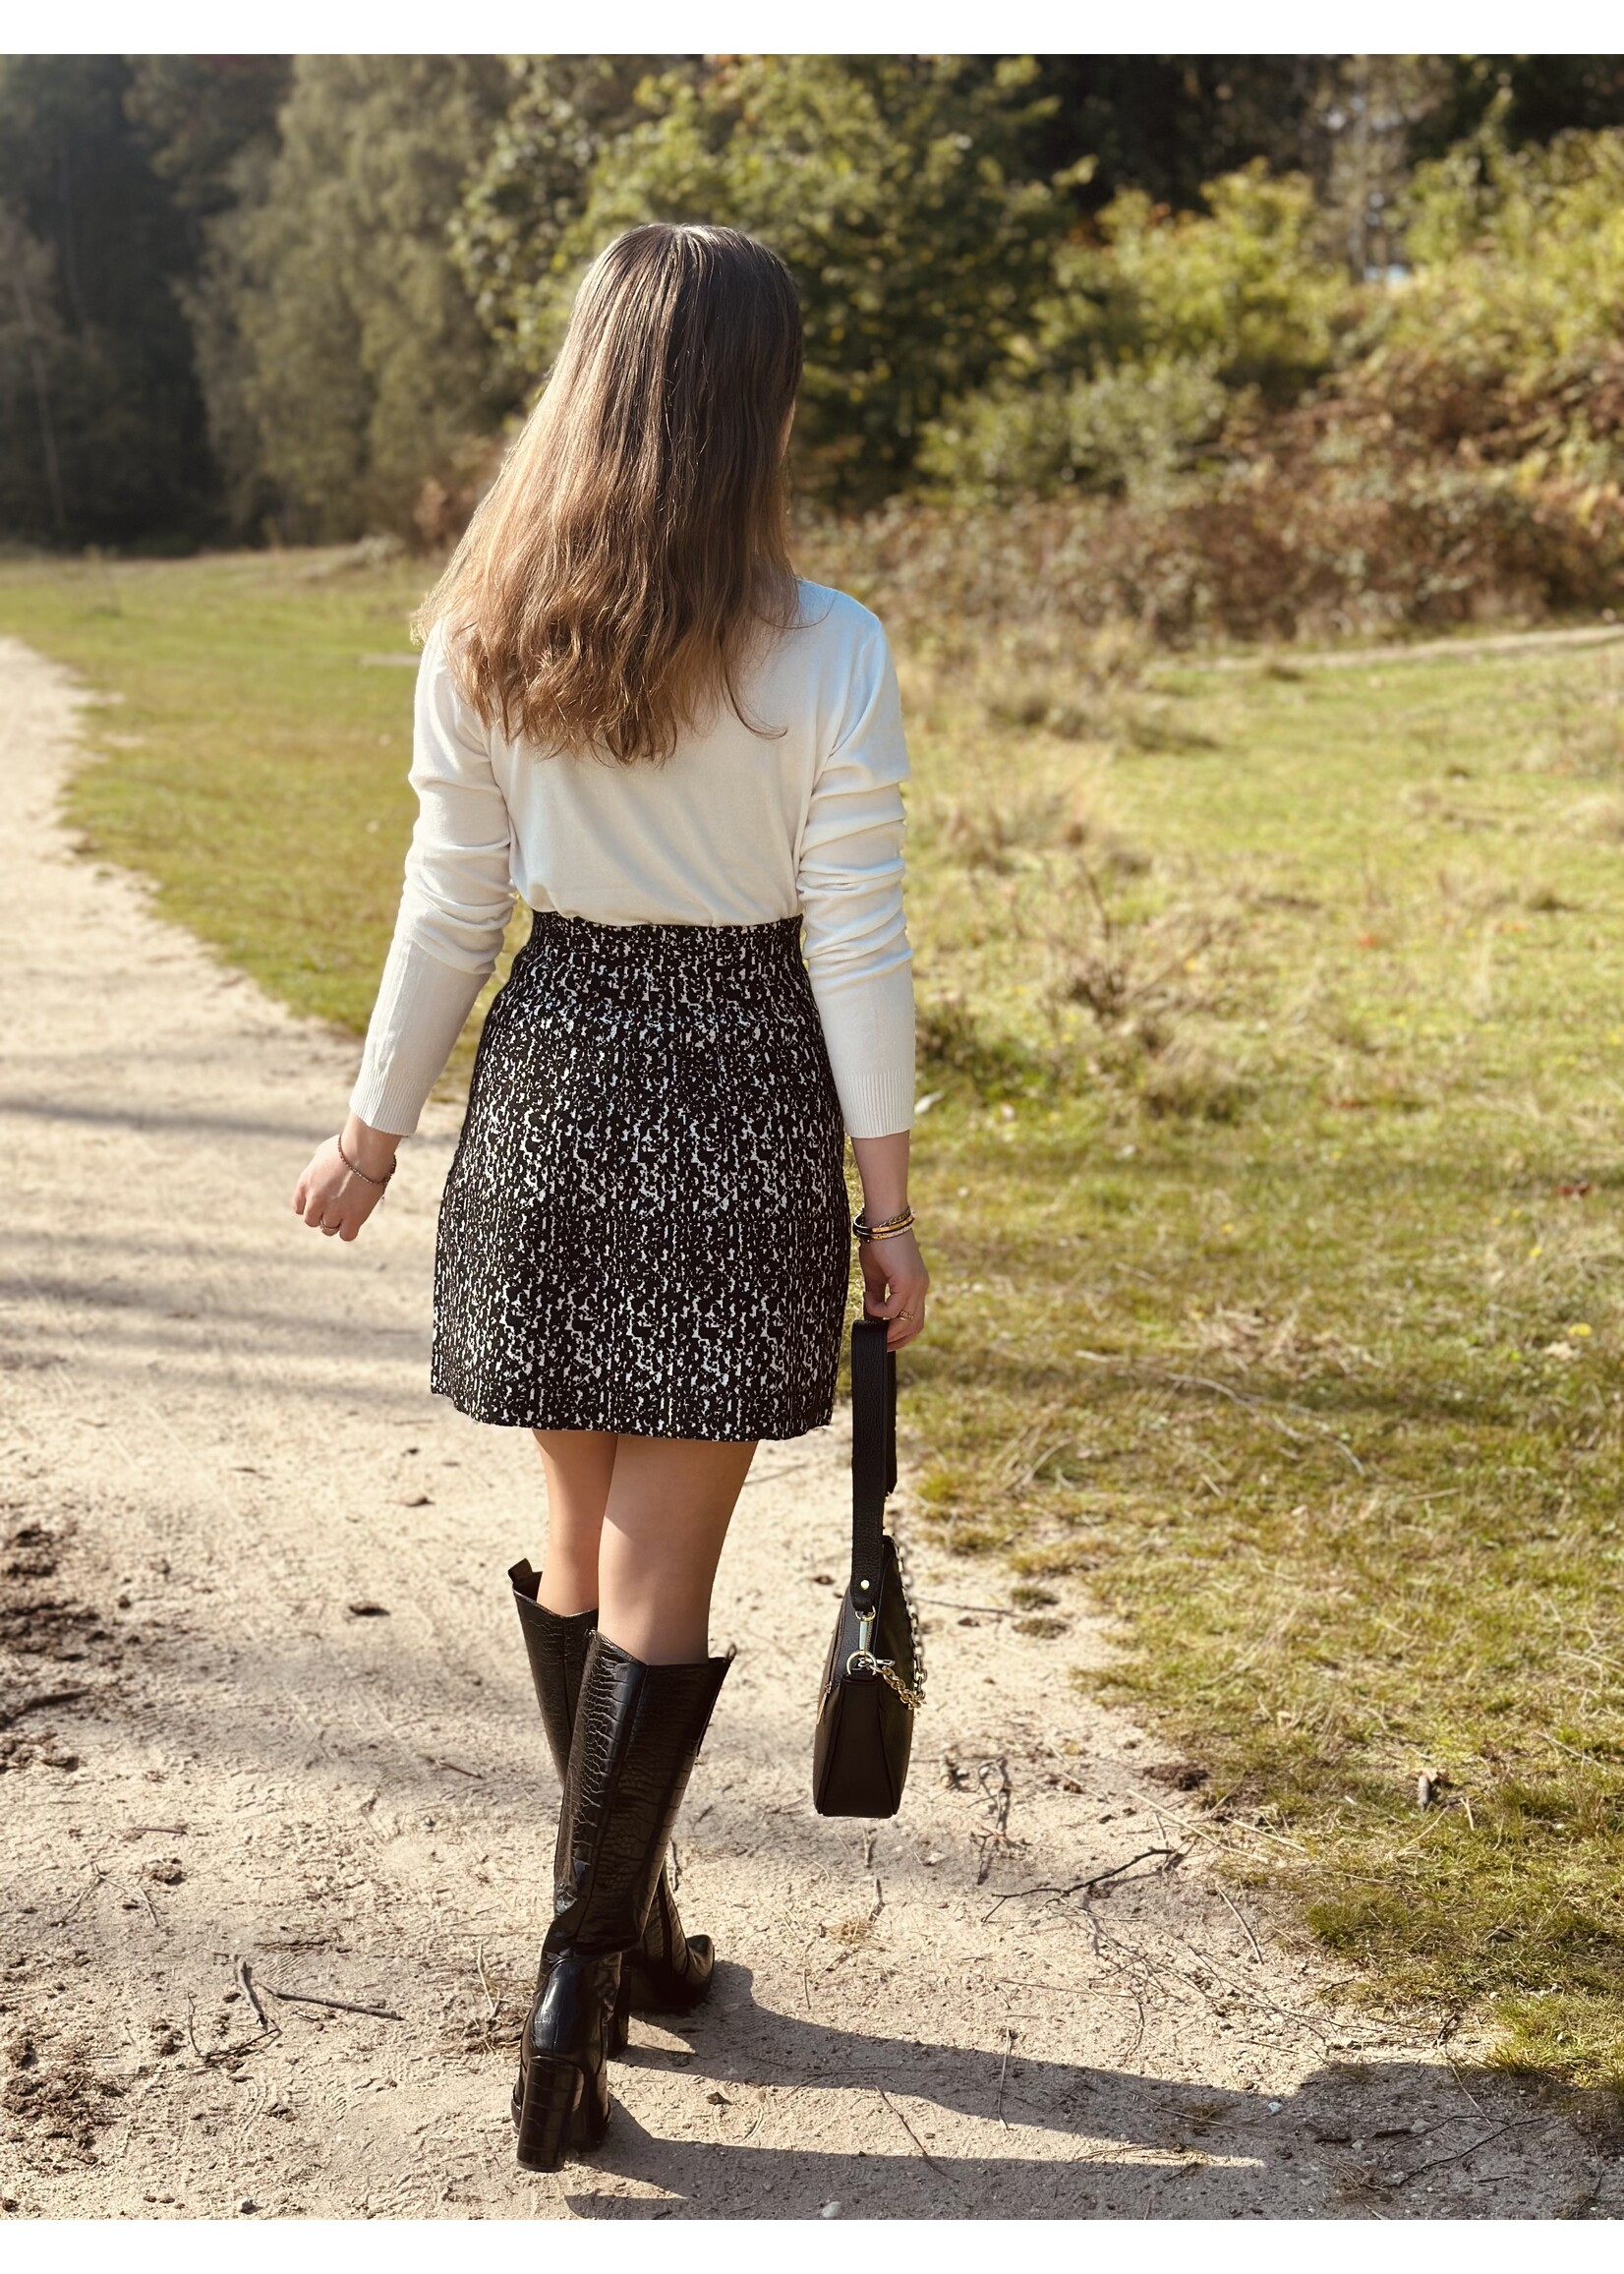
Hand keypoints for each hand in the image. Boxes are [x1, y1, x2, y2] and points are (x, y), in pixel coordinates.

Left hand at [291, 1123, 397, 1242]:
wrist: (364, 1150)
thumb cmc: (348, 1145)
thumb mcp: (323, 1152)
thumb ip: (318, 1165)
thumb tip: (323, 1166)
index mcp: (305, 1184)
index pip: (299, 1208)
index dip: (311, 1206)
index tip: (322, 1202)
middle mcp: (316, 1199)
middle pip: (311, 1221)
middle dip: (323, 1215)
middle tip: (337, 1207)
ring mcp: (334, 1210)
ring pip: (328, 1229)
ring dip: (337, 1222)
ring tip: (349, 1209)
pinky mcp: (353, 1217)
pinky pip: (346, 1235)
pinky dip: (349, 1230)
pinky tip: (356, 1219)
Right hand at [859, 1227, 928, 1350]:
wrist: (883, 1221)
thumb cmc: (878, 1244)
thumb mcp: (876, 1277)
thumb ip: (877, 1298)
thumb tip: (872, 1319)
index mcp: (917, 1286)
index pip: (917, 1320)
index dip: (903, 1335)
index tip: (886, 1340)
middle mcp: (921, 1288)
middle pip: (915, 1326)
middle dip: (897, 1339)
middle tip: (879, 1343)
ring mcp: (917, 1286)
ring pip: (906, 1322)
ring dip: (887, 1329)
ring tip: (870, 1323)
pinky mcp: (907, 1282)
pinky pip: (893, 1309)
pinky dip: (878, 1310)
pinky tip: (868, 1298)